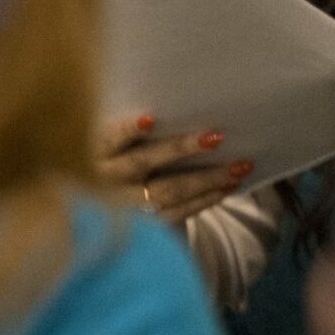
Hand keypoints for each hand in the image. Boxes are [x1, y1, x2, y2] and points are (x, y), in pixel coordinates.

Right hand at [96, 114, 252, 226]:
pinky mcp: (142, 224)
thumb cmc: (117, 155)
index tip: (150, 118)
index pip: (109, 138)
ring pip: (166, 192)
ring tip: (239, 166)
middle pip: (142, 162)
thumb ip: (131, 129)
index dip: (127, 129)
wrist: (101, 202)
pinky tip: (228, 187)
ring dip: (207, 179)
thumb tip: (173, 109)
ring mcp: (123, 205)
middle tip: (217, 137)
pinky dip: (204, 200)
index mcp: (94, 151)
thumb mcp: (110, 140)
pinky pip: (176, 213)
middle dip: (180, 149)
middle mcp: (105, 179)